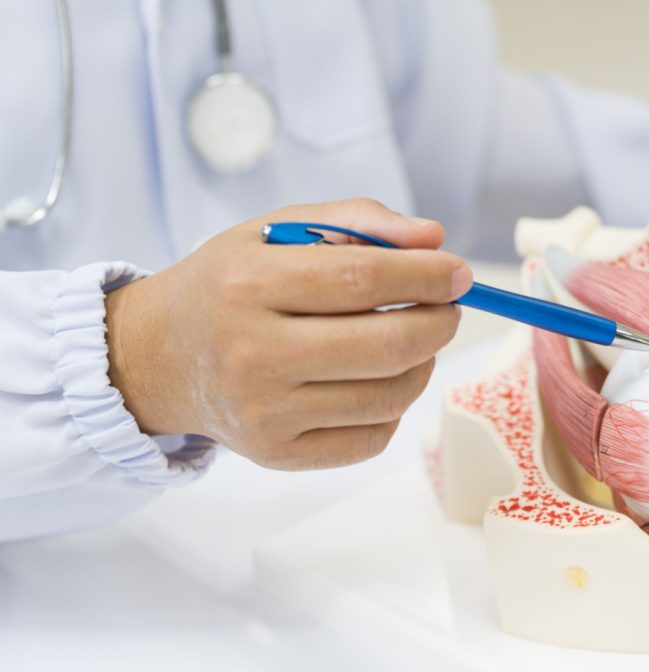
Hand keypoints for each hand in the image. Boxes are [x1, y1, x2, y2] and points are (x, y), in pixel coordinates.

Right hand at [104, 199, 471, 469]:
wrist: (161, 354)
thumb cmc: (231, 283)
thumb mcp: (279, 230)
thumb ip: (359, 222)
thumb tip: (434, 240)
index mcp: (248, 286)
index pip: (362, 280)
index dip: (426, 276)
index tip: (458, 273)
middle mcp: (252, 354)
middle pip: (385, 346)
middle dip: (438, 323)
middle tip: (448, 307)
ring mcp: (264, 413)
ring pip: (389, 395)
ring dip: (423, 363)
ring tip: (414, 338)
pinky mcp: (278, 453)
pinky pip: (373, 436)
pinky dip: (394, 404)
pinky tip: (379, 377)